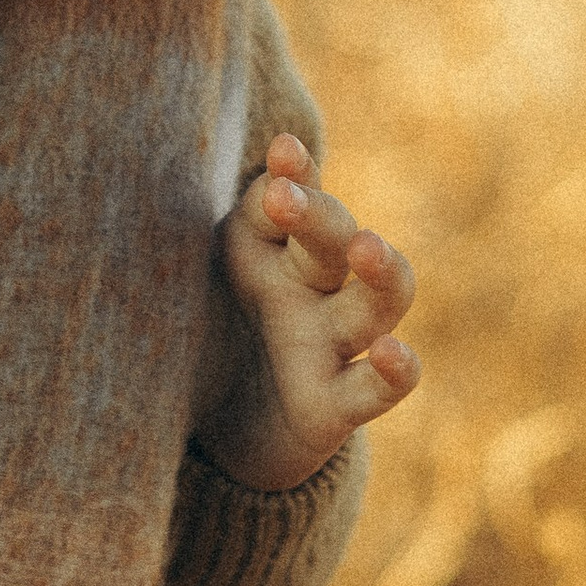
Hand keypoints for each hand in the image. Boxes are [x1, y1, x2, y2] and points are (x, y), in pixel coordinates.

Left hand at [195, 133, 418, 495]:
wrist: (210, 434)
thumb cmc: (203, 338)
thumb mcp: (192, 281)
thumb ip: (214, 237)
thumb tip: (244, 182)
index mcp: (268, 250)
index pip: (291, 197)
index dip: (293, 174)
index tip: (282, 150)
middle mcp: (308, 289)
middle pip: (334, 239)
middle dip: (318, 214)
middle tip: (286, 197)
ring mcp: (328, 344)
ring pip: (376, 301)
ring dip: (381, 271)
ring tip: (367, 247)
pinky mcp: (334, 408)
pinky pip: (376, 389)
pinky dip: (394, 372)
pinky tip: (391, 353)